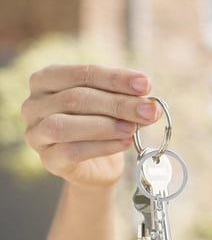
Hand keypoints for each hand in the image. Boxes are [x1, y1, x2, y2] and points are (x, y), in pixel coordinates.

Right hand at [21, 64, 162, 187]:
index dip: (116, 78)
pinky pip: (71, 151)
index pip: (83, 73)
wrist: (98, 165)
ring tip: (133, 128)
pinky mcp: (48, 160)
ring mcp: (36, 133)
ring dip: (106, 126)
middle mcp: (34, 104)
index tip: (145, 84)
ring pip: (65, 125)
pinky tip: (125, 143)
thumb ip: (128, 99)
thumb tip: (150, 104)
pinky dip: (102, 146)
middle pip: (76, 98)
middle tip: (149, 110)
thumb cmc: (103, 124)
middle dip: (118, 104)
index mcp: (47, 79)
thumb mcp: (115, 105)